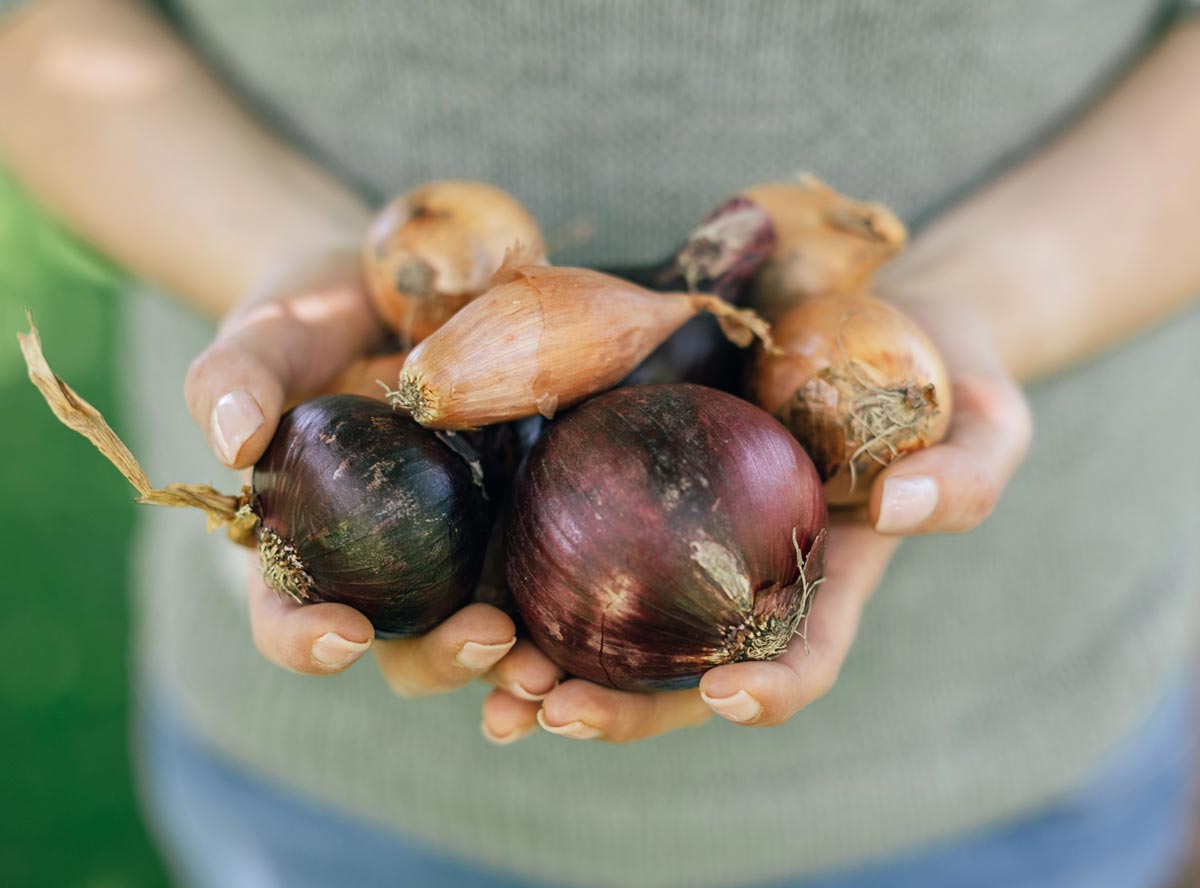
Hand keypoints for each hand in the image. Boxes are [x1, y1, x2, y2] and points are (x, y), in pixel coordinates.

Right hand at [184, 247, 538, 696]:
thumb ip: (235, 378)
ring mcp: (460, 548)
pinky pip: (547, 580)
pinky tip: (599, 617)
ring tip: (554, 664)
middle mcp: (385, 565)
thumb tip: (233, 444)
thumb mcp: (268, 332)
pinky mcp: (522, 517)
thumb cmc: (315, 314)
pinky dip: (569, 612)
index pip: (288, 615)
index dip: (305, 642)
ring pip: (485, 635)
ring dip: (518, 664)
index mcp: (305, 543)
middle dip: (444, 661)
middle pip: (404, 647)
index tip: (346, 635)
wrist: (399, 281)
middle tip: (487, 637)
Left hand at [483, 300, 1031, 742]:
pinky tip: (478, 580)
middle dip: (618, 708)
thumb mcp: (987, 422)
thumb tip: (893, 510)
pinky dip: (530, 568)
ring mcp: (692, 531)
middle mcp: (748, 573)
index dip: (771, 690)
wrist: (885, 317)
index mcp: (828, 579)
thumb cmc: (946, 377)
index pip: (803, 658)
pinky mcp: (644, 472)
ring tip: (490, 678)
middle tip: (547, 713)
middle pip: (681, 669)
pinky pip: (582, 530)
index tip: (725, 696)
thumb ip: (964, 475)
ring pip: (614, 622)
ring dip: (549, 660)